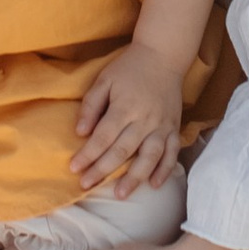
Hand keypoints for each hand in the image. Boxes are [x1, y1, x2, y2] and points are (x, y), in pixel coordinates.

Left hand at [74, 45, 184, 197]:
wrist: (163, 55)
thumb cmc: (129, 67)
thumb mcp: (105, 79)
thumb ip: (91, 105)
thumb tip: (79, 132)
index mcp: (125, 106)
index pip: (103, 137)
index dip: (88, 154)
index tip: (74, 168)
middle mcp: (145, 119)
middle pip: (122, 151)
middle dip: (102, 170)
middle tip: (86, 185)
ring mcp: (162, 125)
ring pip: (149, 157)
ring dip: (134, 178)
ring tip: (120, 194)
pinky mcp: (174, 128)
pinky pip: (171, 153)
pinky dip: (164, 170)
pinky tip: (154, 185)